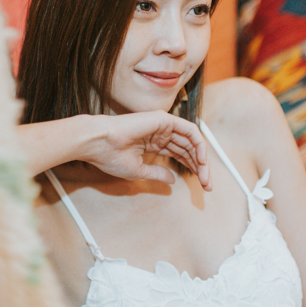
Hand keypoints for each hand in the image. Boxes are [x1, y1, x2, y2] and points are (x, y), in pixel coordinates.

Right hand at [81, 111, 210, 188]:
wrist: (98, 143)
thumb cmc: (111, 156)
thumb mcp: (139, 171)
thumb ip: (157, 173)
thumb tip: (173, 180)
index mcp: (152, 143)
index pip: (179, 154)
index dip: (191, 169)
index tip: (200, 186)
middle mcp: (160, 133)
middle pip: (188, 149)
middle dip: (199, 167)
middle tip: (207, 185)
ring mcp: (163, 125)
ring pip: (191, 141)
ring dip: (201, 159)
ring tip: (205, 177)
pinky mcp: (165, 119)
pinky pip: (189, 130)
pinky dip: (198, 144)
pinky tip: (201, 161)